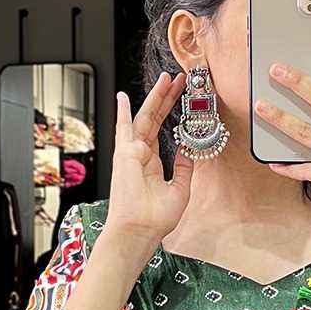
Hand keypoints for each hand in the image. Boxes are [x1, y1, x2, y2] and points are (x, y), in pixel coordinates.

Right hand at [104, 71, 194, 239]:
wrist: (140, 230)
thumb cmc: (155, 218)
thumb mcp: (179, 189)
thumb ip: (183, 168)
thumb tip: (188, 151)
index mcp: (151, 163)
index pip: (161, 130)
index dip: (171, 112)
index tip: (181, 98)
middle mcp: (139, 154)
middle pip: (154, 118)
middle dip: (167, 98)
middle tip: (178, 80)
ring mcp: (131, 153)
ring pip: (145, 117)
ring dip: (156, 97)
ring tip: (167, 79)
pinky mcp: (125, 155)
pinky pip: (123, 129)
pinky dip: (122, 112)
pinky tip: (122, 97)